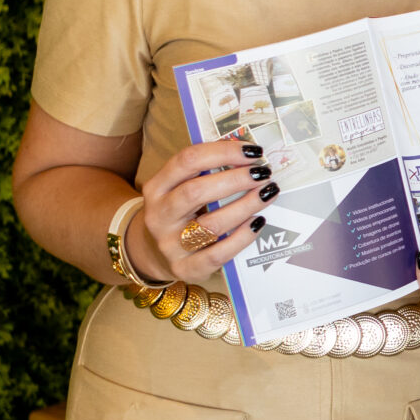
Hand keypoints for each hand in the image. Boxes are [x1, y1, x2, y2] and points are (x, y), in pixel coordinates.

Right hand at [130, 135, 279, 281]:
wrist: (152, 253)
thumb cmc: (177, 212)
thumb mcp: (178, 188)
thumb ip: (204, 172)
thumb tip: (248, 157)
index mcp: (157, 188)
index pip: (187, 161)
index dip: (222, 152)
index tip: (251, 150)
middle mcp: (159, 216)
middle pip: (196, 191)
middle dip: (235, 179)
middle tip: (263, 172)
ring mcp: (170, 245)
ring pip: (212, 223)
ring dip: (245, 205)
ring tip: (268, 192)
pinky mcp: (186, 268)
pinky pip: (219, 254)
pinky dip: (242, 237)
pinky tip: (258, 222)